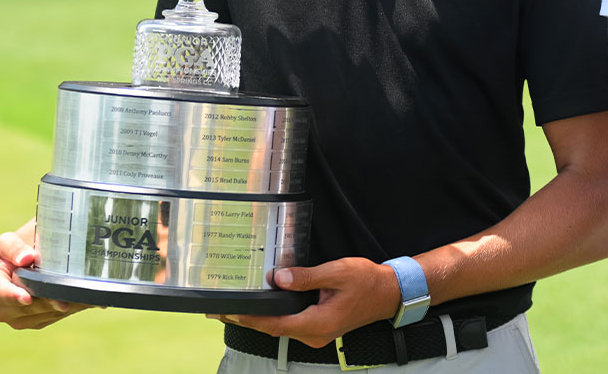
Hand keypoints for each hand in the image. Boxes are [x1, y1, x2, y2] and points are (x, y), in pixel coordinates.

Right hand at [0, 229, 94, 328]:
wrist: (28, 259)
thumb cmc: (14, 248)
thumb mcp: (8, 241)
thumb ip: (14, 248)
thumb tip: (26, 258)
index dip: (12, 296)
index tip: (27, 298)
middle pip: (24, 308)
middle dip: (45, 303)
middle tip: (65, 299)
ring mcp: (16, 317)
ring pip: (40, 315)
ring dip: (59, 307)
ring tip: (78, 297)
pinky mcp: (34, 321)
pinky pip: (52, 317)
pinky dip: (68, 308)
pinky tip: (81, 299)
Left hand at [212, 257, 401, 347]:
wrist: (389, 294)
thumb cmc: (367, 281)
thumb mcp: (338, 272)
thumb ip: (307, 277)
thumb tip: (280, 279)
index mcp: (318, 323)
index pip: (275, 323)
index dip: (249, 317)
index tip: (227, 310)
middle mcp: (314, 334)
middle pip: (273, 328)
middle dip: (246, 318)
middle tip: (218, 309)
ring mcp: (316, 334)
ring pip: (280, 328)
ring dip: (257, 318)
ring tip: (233, 307)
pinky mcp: (318, 328)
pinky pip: (290, 325)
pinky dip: (272, 317)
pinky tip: (262, 307)